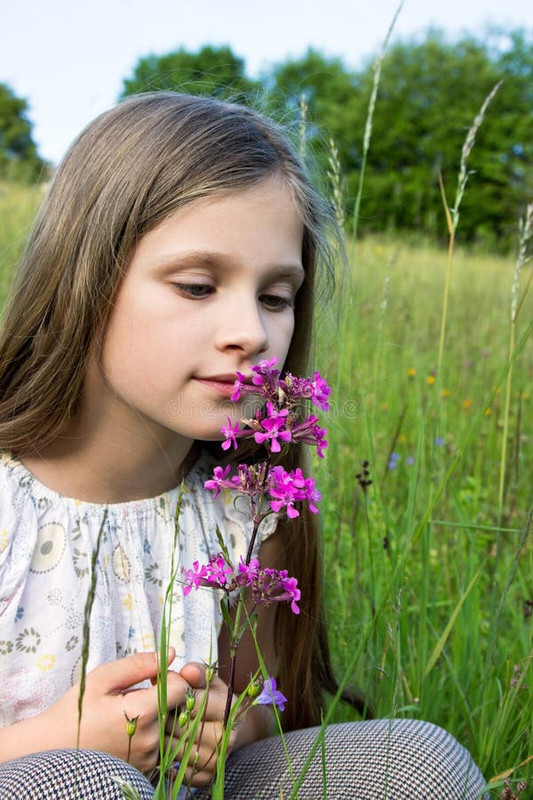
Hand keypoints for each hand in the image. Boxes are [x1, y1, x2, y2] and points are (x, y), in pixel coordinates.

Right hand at [0, 650, 190, 771]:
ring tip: (127, 715)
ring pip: (170, 725)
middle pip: (177, 707)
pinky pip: (161, 743)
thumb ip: (138, 664)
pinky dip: (151, 732)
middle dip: (162, 696)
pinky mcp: (144, 769)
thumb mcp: (101, 679)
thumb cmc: (74, 711)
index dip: (169, 677)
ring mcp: (148, 758)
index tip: (150, 678)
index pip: (181, 688)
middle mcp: (149, 740)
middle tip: (134, 696)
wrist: (51, 749)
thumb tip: (170, 653)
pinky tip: (127, 731)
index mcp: (141, 714)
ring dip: (157, 715)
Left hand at [165, 662, 235, 786]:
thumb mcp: (209, 681)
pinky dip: (167, 759)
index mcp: (227, 708)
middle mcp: (226, 736)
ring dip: (163, 738)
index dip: (174, 695)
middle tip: (158, 710)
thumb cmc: (212, 698)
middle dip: (166, 717)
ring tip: (160, 727)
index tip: (164, 691)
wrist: (227, 727)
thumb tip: (186, 671)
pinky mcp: (206, 776)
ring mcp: (216, 759)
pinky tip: (165, 747)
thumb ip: (197, 672)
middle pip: (182, 727)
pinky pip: (178, 769)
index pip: (192, 702)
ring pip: (176, 749)